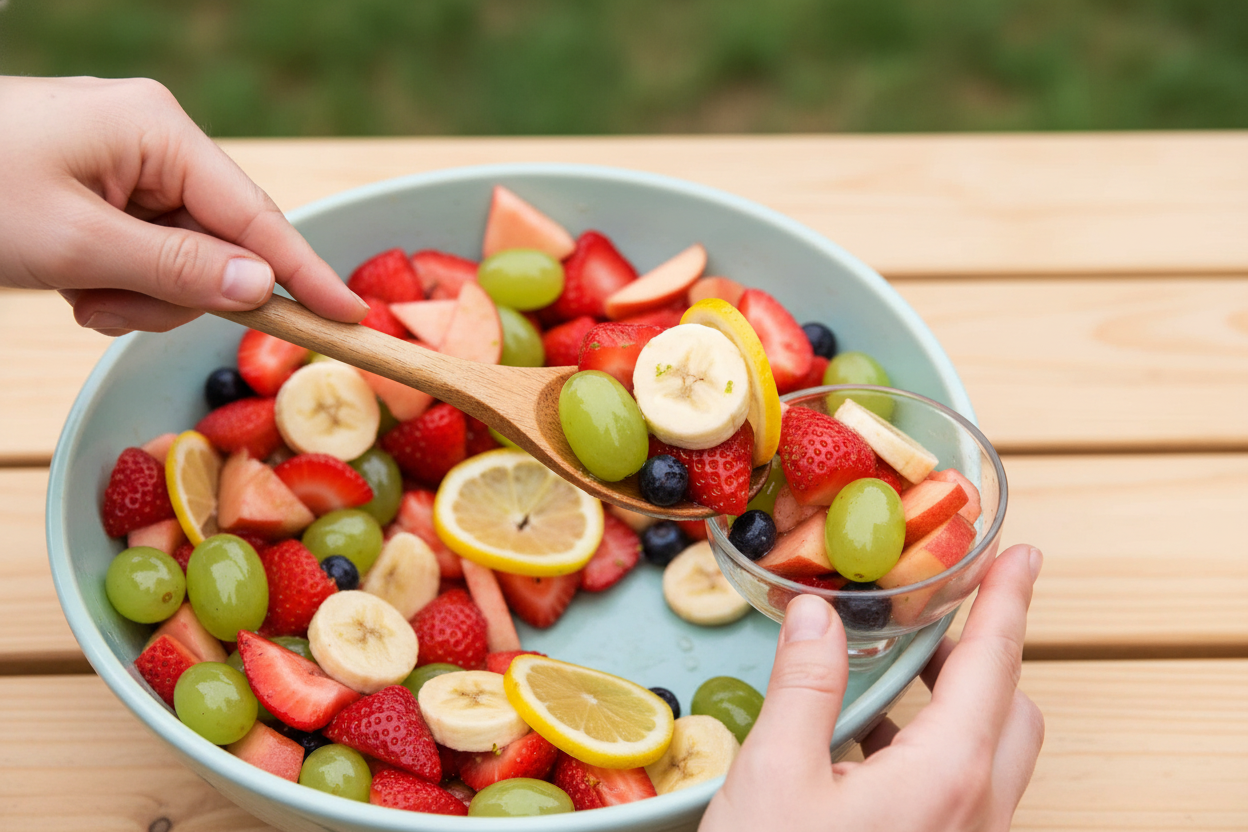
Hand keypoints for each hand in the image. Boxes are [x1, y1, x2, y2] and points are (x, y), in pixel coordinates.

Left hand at [0, 75, 367, 334]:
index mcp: (157, 130)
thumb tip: (259, 288)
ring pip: (180, 258)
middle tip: (103, 306)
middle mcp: (152, 139)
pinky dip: (113, 283)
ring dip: (134, 294)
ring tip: (73, 290)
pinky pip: (144, 252)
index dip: (305, 273)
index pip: (256, 216)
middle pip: (218, 243)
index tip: (352, 317)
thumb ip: (177, 268)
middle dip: (172, 292)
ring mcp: (126, 163)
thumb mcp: (74, 242)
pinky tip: (67, 278)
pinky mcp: (102, 188)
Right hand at [701, 543, 1043, 831]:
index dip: (1007, 599)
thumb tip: (815, 614)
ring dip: (955, 702)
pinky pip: (961, 790)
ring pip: (990, 753)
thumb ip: (805, 684)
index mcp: (946, 773)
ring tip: (891, 671)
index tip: (1022, 554)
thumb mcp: (775, 773)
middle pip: (1010, 708)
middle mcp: (975, 810)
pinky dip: (929, 747)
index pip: (994, 662)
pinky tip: (863, 744)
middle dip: (985, 651)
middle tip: (940, 612)